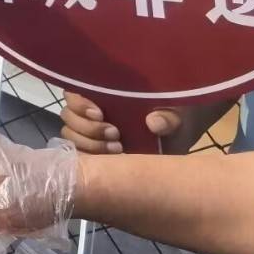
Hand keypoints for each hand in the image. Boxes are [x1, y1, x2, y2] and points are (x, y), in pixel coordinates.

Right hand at [61, 90, 186, 154]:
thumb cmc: (178, 114)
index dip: (80, 103)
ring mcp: (92, 133)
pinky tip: (112, 160)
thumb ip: (167, 115)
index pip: (73, 93)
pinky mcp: (97, 153)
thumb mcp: (178, 111)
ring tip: (119, 149)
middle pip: (68, 117)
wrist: (185, 138)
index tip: (100, 114)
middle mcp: (91, 111)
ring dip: (89, 145)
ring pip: (70, 136)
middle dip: (88, 129)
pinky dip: (89, 159)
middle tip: (116, 135)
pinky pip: (79, 156)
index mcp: (104, 93)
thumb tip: (154, 123)